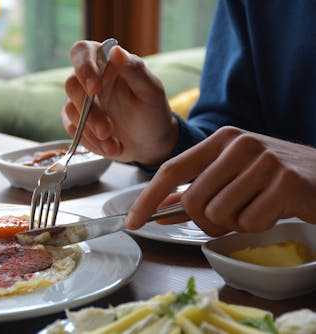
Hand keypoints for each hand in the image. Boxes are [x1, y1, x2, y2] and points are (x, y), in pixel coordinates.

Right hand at [62, 40, 178, 165]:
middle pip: (72, 86)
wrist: (150, 143)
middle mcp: (90, 80)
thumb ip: (135, 70)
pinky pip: (73, 131)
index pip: (82, 52)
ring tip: (115, 145)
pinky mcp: (78, 123)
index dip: (83, 67)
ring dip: (91, 131)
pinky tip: (110, 147)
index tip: (94, 89)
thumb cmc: (153, 112)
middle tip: (107, 130)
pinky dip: (91, 142)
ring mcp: (81, 103)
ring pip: (70, 111)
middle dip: (89, 112)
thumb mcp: (151, 91)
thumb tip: (115, 50)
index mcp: (106, 64)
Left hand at [125, 126, 315, 235]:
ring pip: (219, 213)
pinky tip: (272, 211)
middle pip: (193, 200)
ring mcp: (264, 160)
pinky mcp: (287, 182)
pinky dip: (257, 226)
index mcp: (220, 140)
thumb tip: (157, 210)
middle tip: (228, 218)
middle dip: (205, 221)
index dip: (148, 199)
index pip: (171, 170)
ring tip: (254, 209)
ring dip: (234, 223)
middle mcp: (239, 144)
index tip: (133, 222)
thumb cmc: (272, 179)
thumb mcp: (232, 175)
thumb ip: (194, 190)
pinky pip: (250, 221)